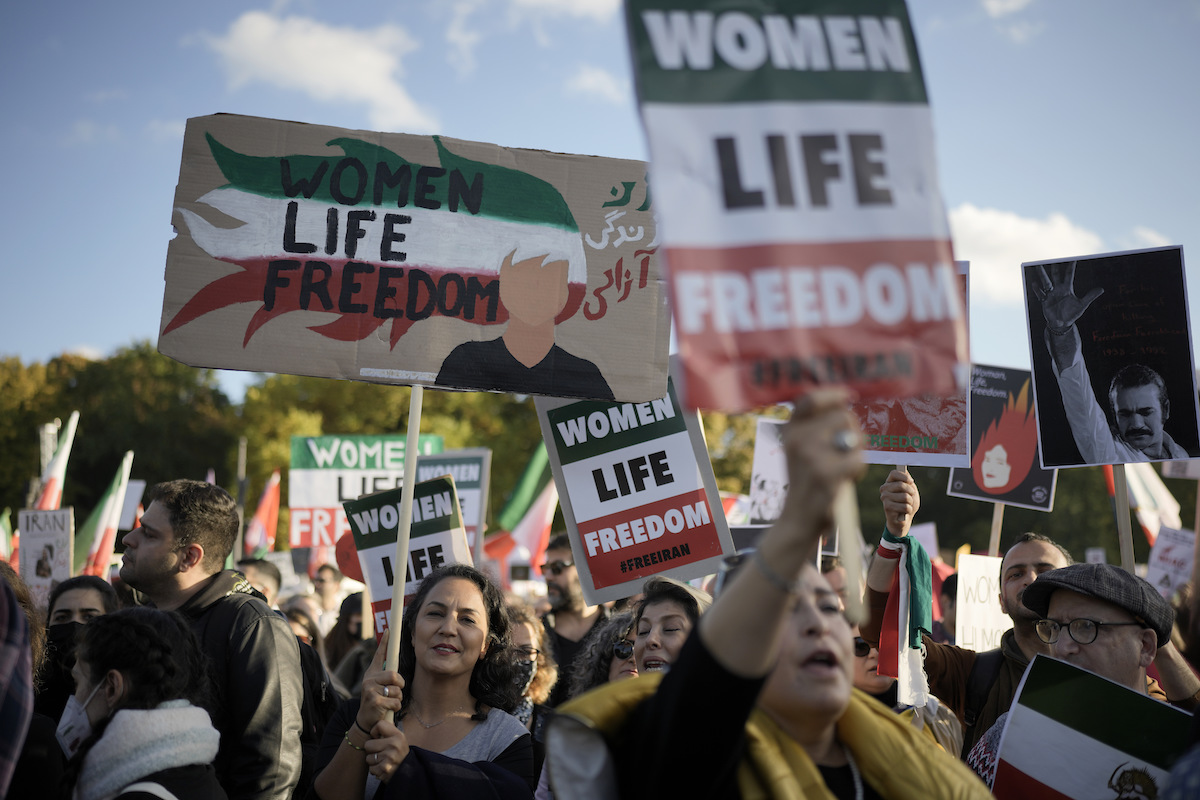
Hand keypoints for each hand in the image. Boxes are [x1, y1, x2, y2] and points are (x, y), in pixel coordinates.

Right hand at [358, 629, 403, 730]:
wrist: (365, 720)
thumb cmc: (376, 701)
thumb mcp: (378, 687)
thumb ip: (385, 677)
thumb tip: (395, 670)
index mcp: (371, 673)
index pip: (379, 655)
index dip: (384, 643)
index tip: (389, 630)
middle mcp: (369, 679)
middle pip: (394, 675)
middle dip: (400, 684)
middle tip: (396, 691)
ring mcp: (370, 690)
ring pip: (397, 690)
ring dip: (398, 698)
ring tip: (389, 702)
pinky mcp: (375, 701)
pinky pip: (395, 702)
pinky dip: (396, 707)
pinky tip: (387, 709)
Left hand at [364, 718, 408, 783]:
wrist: (407, 770)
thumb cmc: (399, 752)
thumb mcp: (398, 738)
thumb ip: (388, 730)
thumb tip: (379, 715)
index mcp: (398, 735)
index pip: (379, 725)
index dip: (375, 732)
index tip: (378, 737)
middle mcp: (394, 745)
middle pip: (368, 744)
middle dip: (372, 750)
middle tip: (380, 752)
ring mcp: (389, 757)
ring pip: (368, 758)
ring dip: (373, 761)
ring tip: (383, 760)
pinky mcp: (385, 769)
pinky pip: (371, 768)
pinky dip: (375, 770)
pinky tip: (383, 768)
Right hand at [777, 389, 865, 533]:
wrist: (798, 518)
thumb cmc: (807, 481)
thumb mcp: (801, 448)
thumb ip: (816, 426)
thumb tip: (844, 400)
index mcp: (790, 430)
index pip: (810, 399)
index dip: (832, 394)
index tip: (848, 396)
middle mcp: (797, 439)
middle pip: (844, 416)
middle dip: (854, 431)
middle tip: (846, 451)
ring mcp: (811, 456)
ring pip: (854, 437)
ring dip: (857, 451)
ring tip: (843, 468)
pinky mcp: (826, 475)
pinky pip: (858, 460)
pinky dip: (859, 470)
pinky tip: (847, 480)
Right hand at [879, 469, 918, 535]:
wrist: (904, 519)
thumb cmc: (907, 503)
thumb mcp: (910, 490)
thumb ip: (908, 481)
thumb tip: (906, 472)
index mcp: (889, 482)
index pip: (894, 473)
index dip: (904, 476)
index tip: (911, 482)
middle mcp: (884, 489)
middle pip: (901, 485)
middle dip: (911, 492)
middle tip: (910, 497)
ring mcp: (884, 498)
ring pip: (905, 497)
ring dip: (910, 503)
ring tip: (906, 505)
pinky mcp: (887, 507)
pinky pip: (905, 506)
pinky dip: (909, 510)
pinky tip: (904, 512)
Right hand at [1033, 261, 1102, 329]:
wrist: (1062, 324)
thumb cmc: (1072, 314)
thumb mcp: (1082, 305)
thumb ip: (1090, 296)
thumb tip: (1101, 289)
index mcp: (1067, 289)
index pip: (1069, 275)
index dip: (1070, 267)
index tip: (1072, 259)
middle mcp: (1058, 289)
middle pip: (1056, 276)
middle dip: (1054, 268)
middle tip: (1052, 259)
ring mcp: (1051, 295)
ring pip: (1046, 282)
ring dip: (1042, 275)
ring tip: (1038, 267)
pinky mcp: (1045, 301)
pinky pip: (1040, 294)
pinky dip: (1037, 289)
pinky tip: (1034, 283)